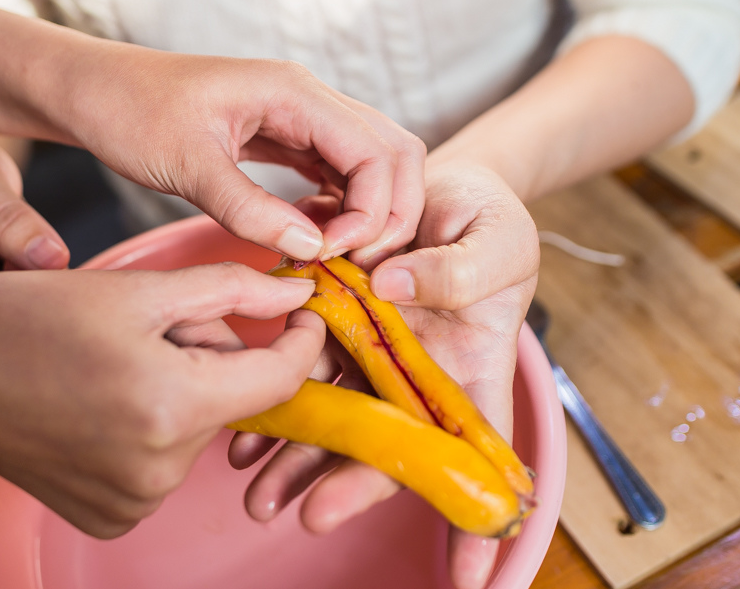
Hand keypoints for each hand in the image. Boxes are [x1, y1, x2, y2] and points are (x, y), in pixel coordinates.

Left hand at [0, 0, 425, 265]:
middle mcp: (308, 100)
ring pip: (369, 164)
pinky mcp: (284, 139)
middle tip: (359, 263)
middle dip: (390, 214)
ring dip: (369, 213)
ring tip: (340, 258)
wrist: (92, 92)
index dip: (371, 213)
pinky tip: (319, 237)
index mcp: (294, 93)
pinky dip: (341, 208)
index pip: (376, 154)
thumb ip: (251, 207)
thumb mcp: (186, 163)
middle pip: (392, 154)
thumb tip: (314, 249)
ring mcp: (299, 118)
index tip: (334, 254)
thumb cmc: (127, 110)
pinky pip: (334, 172)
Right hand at [0, 265, 323, 537]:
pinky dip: (156, 426)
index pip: (280, 381)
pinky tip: (107, 400)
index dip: (302, 342)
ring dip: (184, 388)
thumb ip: (232, 291)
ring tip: (121, 360)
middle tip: (157, 324)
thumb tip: (300, 295)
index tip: (302, 313)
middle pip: (234, 400)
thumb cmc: (27, 319)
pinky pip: (167, 462)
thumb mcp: (137, 289)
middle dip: (217, 355)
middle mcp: (160, 470)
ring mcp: (135, 501)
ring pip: (200, 427)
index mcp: (172, 406)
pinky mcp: (113, 515)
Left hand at [227, 161, 538, 588]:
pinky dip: (275, 397)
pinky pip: (301, 366)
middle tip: (306, 515)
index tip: (468, 580)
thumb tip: (393, 287)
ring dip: (297, 455)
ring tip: (256, 487)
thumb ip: (456, 270)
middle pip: (387, 444)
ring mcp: (372, 353)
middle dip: (347, 485)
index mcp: (470, 366)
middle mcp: (416, 373)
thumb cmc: (487, 222)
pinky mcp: (334, 324)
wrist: (443, 190)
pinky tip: (244, 426)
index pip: (474, 449)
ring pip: (335, 415)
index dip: (472, 513)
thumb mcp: (495, 240)